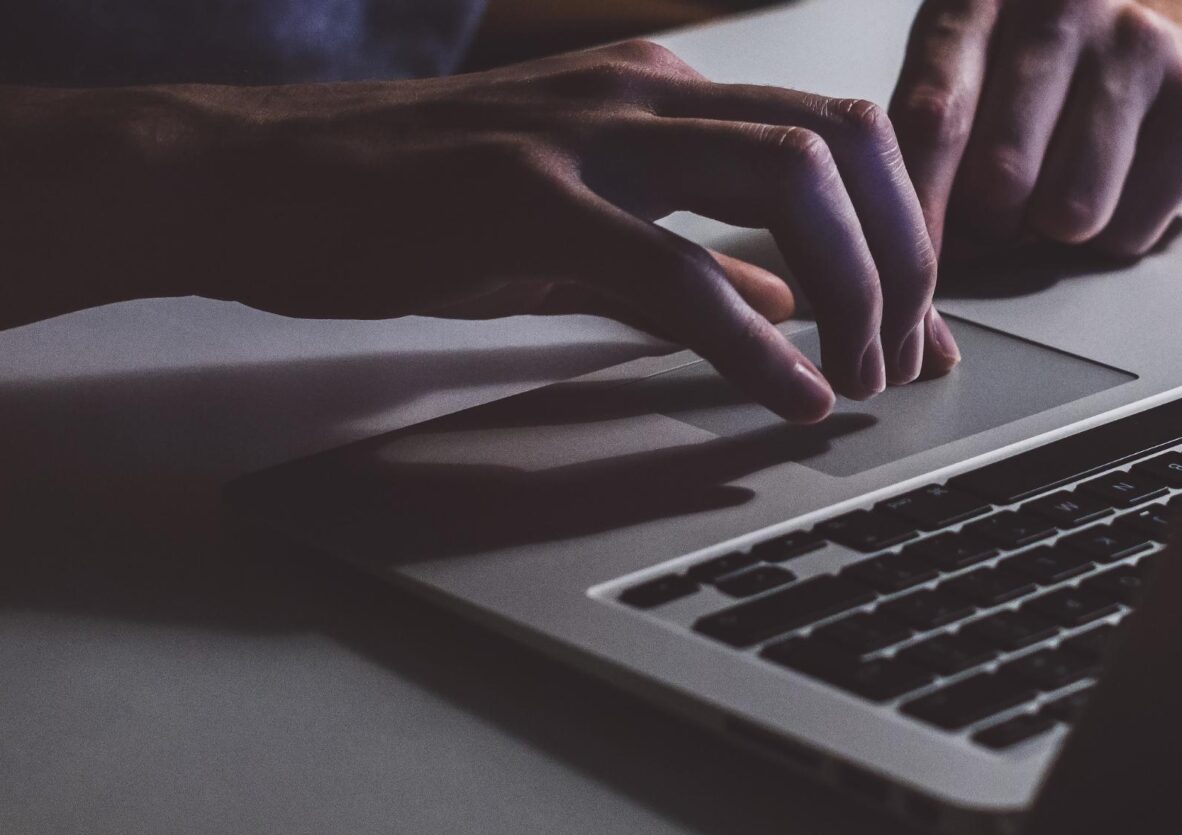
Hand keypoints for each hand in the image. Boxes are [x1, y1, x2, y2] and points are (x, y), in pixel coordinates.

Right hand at [169, 41, 956, 421]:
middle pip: (846, 140)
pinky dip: (756, 344)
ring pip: (789, 179)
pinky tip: (789, 397)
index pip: (837, 137)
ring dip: (852, 286)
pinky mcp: (525, 201)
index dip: (905, 233)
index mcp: (663, 91)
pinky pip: (677, 269)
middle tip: (904, 355)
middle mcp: (644, 91)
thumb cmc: (411, 206)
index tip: (924, 327)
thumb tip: (794, 301)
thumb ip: (696, 255)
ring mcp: (587, 137)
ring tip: (857, 375)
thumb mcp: (580, 228)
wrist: (257, 182)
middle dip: (904, 255)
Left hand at [889, 0, 1181, 259]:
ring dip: (1052, 231)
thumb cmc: (1039, 79)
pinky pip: (1129, 229)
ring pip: (1069, 212)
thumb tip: (898, 251)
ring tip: (1056, 191)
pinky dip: (1111, 234)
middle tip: (999, 213)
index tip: (907, 267)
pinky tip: (1116, 185)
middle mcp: (1061, 5)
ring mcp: (1138, 45)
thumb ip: (922, 147)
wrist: (1168, 48)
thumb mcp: (962, 79)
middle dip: (989, 225)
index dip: (918, 208)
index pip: (933, 117)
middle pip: (1000, 177)